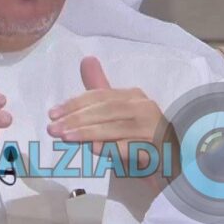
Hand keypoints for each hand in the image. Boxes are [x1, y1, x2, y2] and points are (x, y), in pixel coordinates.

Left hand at [47, 56, 165, 171]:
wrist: (171, 163)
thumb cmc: (139, 137)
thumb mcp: (117, 114)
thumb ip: (100, 92)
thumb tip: (87, 60)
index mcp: (133, 97)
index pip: (99, 96)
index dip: (74, 104)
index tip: (52, 114)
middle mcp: (144, 108)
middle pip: (105, 110)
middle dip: (76, 119)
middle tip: (53, 129)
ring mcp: (152, 129)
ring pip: (115, 127)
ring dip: (88, 133)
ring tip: (66, 138)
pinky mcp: (156, 149)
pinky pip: (130, 147)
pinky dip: (111, 148)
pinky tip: (94, 149)